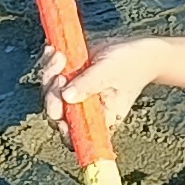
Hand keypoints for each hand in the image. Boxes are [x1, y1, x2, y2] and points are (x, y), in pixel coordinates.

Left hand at [40, 34, 167, 126]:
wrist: (136, 50)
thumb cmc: (130, 64)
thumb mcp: (110, 72)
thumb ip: (89, 84)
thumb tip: (67, 96)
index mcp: (99, 118)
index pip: (75, 135)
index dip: (62, 128)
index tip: (58, 112)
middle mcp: (84, 110)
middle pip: (56, 113)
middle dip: (52, 94)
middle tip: (60, 76)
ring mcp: (74, 95)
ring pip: (49, 92)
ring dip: (49, 74)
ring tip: (60, 56)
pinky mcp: (69, 79)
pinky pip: (50, 75)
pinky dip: (48, 63)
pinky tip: (53, 51)